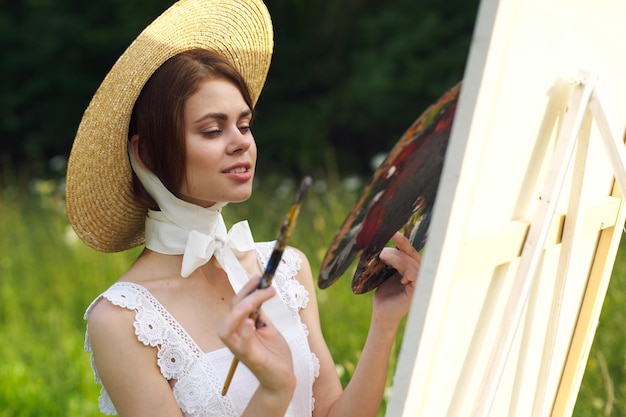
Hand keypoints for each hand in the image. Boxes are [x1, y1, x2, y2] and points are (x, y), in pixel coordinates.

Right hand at [218, 276, 294, 394]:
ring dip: (240, 312)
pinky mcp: (252, 359)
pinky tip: (251, 323)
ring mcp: (241, 349)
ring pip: (227, 330)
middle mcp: (236, 338)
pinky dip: (245, 334)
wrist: (282, 379)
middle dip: (247, 295)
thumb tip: (260, 292)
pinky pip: (243, 346)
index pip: (237, 304)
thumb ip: (260, 314)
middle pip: (232, 312)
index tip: (260, 277)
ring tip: (254, 302)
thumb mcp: (268, 328)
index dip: (246, 289)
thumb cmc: (274, 354)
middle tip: (268, 288)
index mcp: (240, 328)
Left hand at [374, 232, 420, 324]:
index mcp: (414, 270)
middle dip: (400, 248)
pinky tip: (395, 272)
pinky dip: (403, 270)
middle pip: (414, 256)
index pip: (412, 253)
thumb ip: (391, 261)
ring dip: (397, 258)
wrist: (381, 314)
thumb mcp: (387, 273)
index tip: (394, 233)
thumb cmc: (384, 295)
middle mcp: (421, 276)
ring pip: (412, 263)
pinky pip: (414, 275)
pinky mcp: (417, 292)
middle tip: (383, 249)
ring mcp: (421, 284)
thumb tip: (385, 245)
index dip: (404, 242)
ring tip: (382, 257)